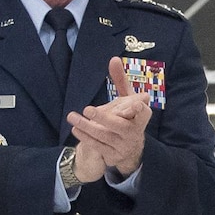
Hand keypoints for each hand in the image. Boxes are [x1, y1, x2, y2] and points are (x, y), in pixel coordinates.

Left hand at [66, 58, 152, 176]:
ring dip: (87, 127)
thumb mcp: (127, 100)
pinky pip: (99, 146)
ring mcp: (124, 145)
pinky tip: (76, 129)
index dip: (139, 109)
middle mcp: (134, 132)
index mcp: (141, 117)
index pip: (143, 113)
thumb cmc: (127, 117)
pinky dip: (86, 138)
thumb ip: (120, 80)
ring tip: (72, 117)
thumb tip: (113, 59)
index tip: (136, 104)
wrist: (130, 148)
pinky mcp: (114, 154)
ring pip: (106, 136)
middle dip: (105, 118)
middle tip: (88, 109)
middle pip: (121, 126)